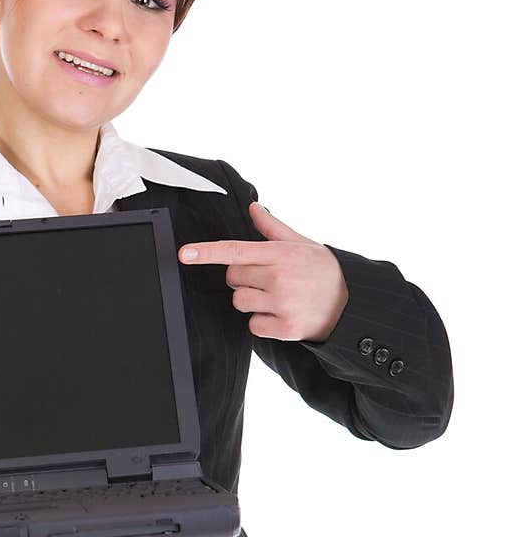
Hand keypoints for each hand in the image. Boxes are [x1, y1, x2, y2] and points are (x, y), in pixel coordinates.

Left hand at [178, 201, 348, 341]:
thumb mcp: (302, 244)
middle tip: (267, 280)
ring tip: (276, 298)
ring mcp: (282, 303)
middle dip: (243, 279)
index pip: (235, 251)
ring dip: (251, 301)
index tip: (185, 254)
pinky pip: (253, 325)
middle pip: (232, 278)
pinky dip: (263, 322)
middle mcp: (279, 278)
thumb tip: (254, 208)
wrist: (351, 304)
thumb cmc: (322, 271)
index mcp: (280, 254)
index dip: (207, 252)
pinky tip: (281, 315)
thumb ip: (273, 228)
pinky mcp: (285, 327)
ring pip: (239, 302)